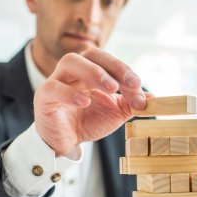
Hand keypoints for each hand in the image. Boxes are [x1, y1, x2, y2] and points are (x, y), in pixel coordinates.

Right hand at [33, 48, 150, 155]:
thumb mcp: (115, 113)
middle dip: (113, 66)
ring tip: (111, 88)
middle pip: (91, 54)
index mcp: (92, 72)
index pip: (109, 62)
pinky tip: (84, 102)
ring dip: (93, 72)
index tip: (139, 88)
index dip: (125, 72)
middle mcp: (75, 72)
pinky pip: (54, 88)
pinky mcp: (44, 97)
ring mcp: (57, 81)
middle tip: (130, 83)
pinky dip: (69, 93)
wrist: (65, 142)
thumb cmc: (88, 122)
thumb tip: (153, 97)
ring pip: (70, 62)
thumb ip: (131, 104)